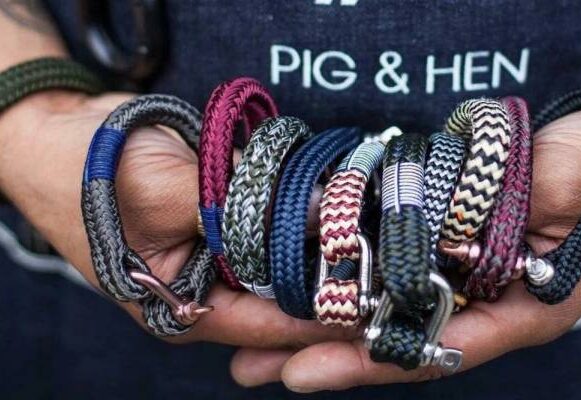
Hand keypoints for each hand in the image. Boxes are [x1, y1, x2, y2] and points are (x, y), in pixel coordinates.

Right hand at [0, 91, 351, 348]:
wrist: (60, 130)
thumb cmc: (89, 172)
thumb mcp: (166, 190)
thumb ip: (241, 203)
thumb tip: (320, 207)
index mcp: (185, 307)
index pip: (269, 325)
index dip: (322, 313)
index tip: (372, 297)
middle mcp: (208, 288)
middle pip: (283, 294)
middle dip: (328, 275)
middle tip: (380, 257)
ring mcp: (219, 253)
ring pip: (282, 256)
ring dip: (317, 238)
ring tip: (367, 224)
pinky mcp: (227, 219)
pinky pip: (270, 221)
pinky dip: (297, 209)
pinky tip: (335, 196)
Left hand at [229, 104, 580, 390]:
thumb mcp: (574, 187)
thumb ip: (509, 213)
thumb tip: (440, 235)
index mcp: (519, 310)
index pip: (431, 345)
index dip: (366, 360)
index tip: (300, 372)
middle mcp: (486, 299)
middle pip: (394, 332)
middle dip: (320, 347)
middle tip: (248, 362)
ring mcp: (470, 271)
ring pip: (386, 301)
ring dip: (321, 313)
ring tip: (252, 336)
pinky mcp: (458, 238)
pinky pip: (398, 262)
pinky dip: (353, 271)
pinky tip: (307, 275)